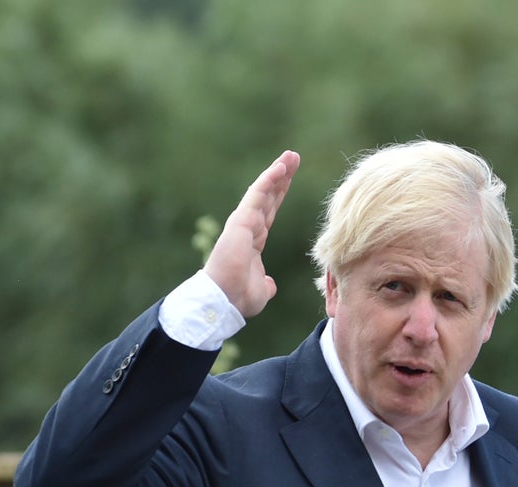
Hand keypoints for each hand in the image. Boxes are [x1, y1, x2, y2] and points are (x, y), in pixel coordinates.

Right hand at [204, 150, 300, 318]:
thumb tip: (270, 284)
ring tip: (291, 156)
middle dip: (281, 177)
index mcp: (253, 241)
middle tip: (293, 157)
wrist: (224, 300)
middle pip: (268, 196)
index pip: (269, 211)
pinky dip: (268, 181)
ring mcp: (243, 223)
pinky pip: (257, 196)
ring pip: (263, 191)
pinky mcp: (240, 221)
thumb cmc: (238, 297)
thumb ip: (266, 284)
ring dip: (277, 172)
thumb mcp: (261, 290)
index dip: (280, 193)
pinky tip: (280, 168)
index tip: (289, 177)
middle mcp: (248, 228)